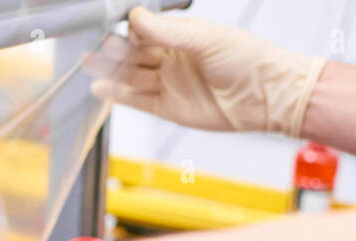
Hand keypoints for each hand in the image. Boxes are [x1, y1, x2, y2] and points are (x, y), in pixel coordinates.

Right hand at [89, 7, 324, 136]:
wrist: (267, 97)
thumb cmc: (247, 60)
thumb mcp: (206, 39)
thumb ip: (168, 32)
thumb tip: (137, 17)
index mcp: (182, 36)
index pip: (146, 30)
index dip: (129, 30)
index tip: (111, 26)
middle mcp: (173, 59)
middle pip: (135, 54)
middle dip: (115, 51)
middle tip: (96, 47)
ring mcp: (169, 84)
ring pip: (132, 76)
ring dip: (111, 72)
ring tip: (89, 66)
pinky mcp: (169, 107)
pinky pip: (138, 100)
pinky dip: (119, 95)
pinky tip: (102, 89)